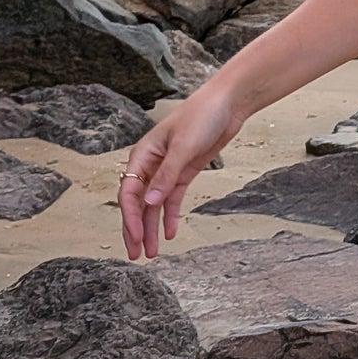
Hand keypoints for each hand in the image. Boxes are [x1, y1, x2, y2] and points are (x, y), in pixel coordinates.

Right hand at [118, 82, 245, 259]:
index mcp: (142, 155)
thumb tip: (150, 202)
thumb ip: (166, 176)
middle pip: (139, 203)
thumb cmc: (201, 116)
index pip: (130, 192)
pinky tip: (170, 233)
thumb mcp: (183, 146)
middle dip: (136, 229)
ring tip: (151, 252)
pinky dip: (170, 216)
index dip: (130, 217)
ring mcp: (168, 170)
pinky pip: (172, 199)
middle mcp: (151, 165)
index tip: (134, 236)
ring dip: (152, 228)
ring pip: (154, 205)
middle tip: (136, 254)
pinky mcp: (184, 173)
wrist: (227, 104)